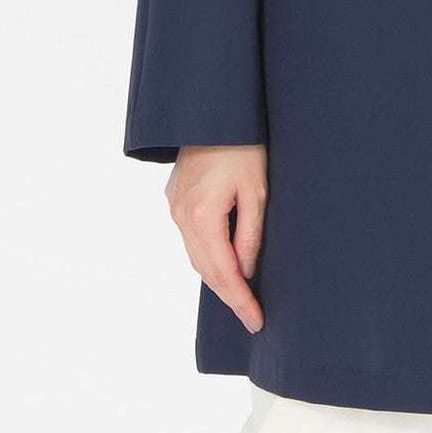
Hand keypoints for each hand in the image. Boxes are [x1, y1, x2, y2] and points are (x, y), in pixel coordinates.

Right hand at [165, 145, 267, 333]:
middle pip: (205, 270)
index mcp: (203, 215)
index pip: (224, 272)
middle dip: (229, 295)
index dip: (240, 300)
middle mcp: (182, 216)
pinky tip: (223, 263)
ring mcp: (174, 207)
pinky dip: (207, 255)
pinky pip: (190, 238)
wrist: (215, 112)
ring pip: (195, 256)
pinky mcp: (174, 199)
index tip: (256, 320)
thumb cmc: (243, 146)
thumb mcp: (257, 191)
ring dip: (217, 277)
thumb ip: (250, 235)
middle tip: (252, 316)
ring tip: (241, 296)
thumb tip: (245, 271)